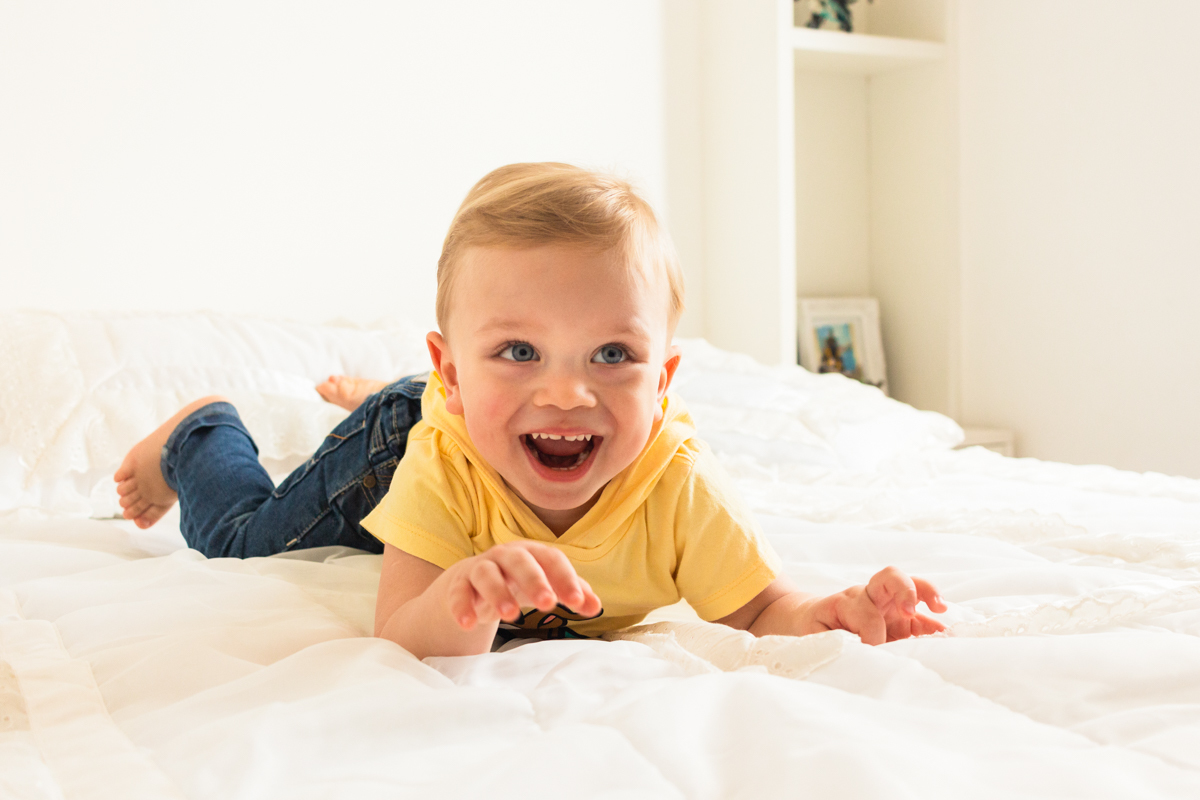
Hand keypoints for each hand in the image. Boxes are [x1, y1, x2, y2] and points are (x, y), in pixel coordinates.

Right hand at [443, 541, 601, 630]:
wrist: (472, 582)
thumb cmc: (517, 582)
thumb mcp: (546, 586)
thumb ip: (572, 593)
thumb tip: (595, 606)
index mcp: (532, 554)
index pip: (552, 560)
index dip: (566, 579)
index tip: (578, 603)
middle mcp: (506, 556)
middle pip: (520, 560)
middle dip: (534, 580)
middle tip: (547, 603)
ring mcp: (480, 567)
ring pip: (487, 574)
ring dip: (498, 593)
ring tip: (510, 616)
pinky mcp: (459, 584)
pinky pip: (459, 592)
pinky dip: (462, 606)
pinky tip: (468, 623)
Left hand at [808, 566, 946, 644]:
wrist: (812, 623)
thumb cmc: (814, 630)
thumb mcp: (817, 637)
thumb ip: (837, 642)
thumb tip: (862, 653)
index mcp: (848, 601)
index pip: (867, 612)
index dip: (871, 634)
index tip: (869, 652)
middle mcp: (871, 597)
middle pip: (891, 577)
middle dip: (904, 591)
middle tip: (910, 610)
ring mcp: (890, 606)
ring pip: (913, 587)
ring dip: (929, 595)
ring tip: (941, 609)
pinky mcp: (903, 621)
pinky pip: (924, 617)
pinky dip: (936, 625)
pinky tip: (947, 636)